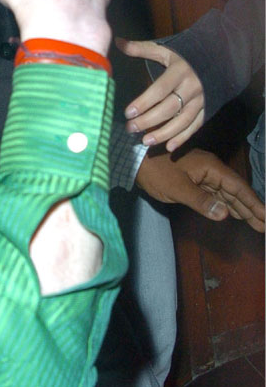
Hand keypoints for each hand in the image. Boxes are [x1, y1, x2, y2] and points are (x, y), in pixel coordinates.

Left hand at [118, 39, 204, 150]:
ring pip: (183, 121)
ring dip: (164, 133)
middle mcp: (192, 87)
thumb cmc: (185, 55)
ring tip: (145, 141)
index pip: (159, 90)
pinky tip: (169, 147)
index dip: (144, 102)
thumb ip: (141, 48)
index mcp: (179, 71)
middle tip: (131, 128)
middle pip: (169, 108)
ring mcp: (201, 100)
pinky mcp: (207, 109)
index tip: (128, 112)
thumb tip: (118, 41)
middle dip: (149, 120)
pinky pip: (196, 126)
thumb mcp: (165, 49)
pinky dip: (183, 138)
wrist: (218, 58)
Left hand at [136, 148, 264, 231]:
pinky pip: (217, 194)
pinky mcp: (194, 181)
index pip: (239, 188)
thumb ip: (201, 201)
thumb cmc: (155, 171)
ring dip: (242, 208)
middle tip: (265, 226)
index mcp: (212, 168)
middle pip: (237, 192)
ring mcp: (203, 175)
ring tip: (257, 223)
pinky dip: (227, 205)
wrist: (134, 160)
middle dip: (252, 209)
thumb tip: (226, 214)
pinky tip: (234, 213)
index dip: (254, 204)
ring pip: (228, 194)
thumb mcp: (177, 188)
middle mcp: (212, 170)